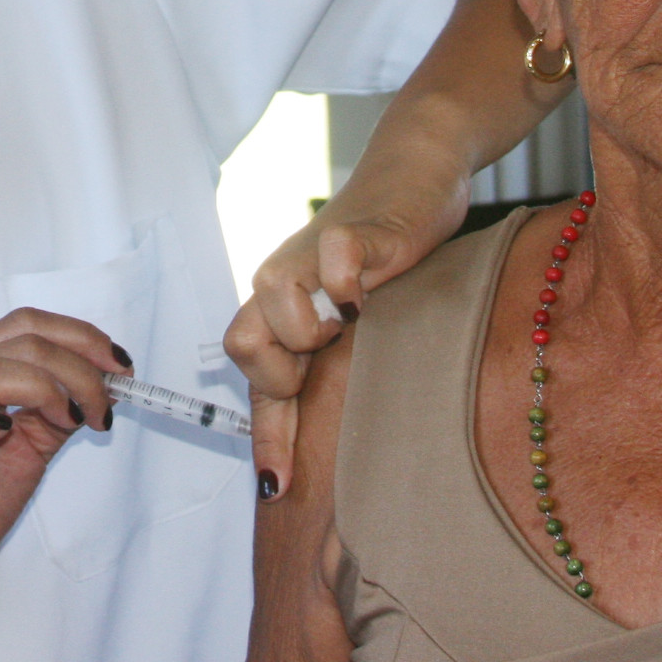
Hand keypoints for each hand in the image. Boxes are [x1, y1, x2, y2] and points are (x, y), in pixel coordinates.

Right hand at [0, 309, 126, 613]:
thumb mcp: (34, 442)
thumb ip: (62, 407)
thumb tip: (109, 382)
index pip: (29, 323)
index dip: (81, 337)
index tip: (121, 367)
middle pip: (22, 340)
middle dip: (79, 368)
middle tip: (101, 409)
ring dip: (47, 389)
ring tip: (69, 422)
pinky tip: (7, 436)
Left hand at [225, 125, 472, 494]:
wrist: (420, 173)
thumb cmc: (390, 254)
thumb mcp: (360, 319)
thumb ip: (336, 369)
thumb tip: (333, 444)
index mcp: (282, 311)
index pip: (254, 381)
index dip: (265, 438)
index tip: (278, 488)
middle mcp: (287, 284)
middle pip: (241, 342)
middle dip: (284, 374)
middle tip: (329, 363)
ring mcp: (316, 254)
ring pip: (272, 298)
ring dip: (314, 328)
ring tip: (355, 325)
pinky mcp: (356, 228)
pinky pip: (335, 261)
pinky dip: (351, 282)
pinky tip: (377, 289)